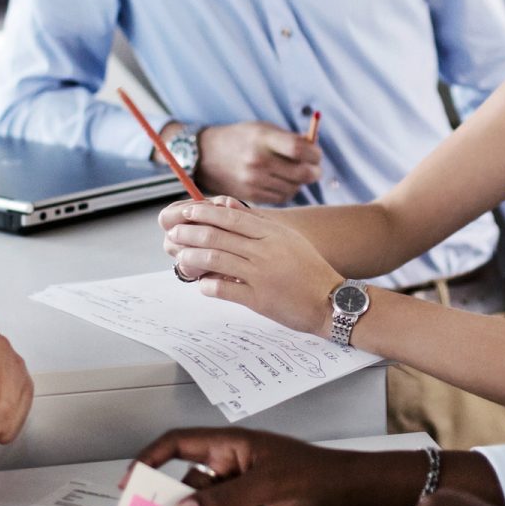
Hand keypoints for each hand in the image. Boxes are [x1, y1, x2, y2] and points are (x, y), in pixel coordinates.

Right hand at [128, 428, 420, 505]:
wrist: (348, 493)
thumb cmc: (314, 472)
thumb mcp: (266, 483)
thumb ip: (224, 497)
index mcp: (228, 445)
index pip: (178, 443)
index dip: (150, 458)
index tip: (131, 480)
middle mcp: (229, 466)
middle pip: (186, 483)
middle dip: (170, 501)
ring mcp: (238, 490)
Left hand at [163, 199, 342, 335]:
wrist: (330, 300)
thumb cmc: (309, 267)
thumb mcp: (287, 238)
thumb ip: (258, 222)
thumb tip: (227, 205)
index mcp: (271, 233)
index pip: (230, 218)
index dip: (204, 214)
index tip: (187, 213)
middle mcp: (264, 251)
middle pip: (217, 237)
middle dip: (190, 234)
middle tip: (174, 235)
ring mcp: (261, 275)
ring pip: (216, 260)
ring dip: (192, 258)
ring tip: (180, 258)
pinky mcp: (259, 299)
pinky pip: (225, 289)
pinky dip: (208, 285)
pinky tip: (201, 284)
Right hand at [196, 121, 320, 204]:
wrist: (206, 156)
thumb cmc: (241, 138)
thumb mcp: (262, 129)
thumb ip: (289, 139)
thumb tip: (315, 150)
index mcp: (261, 138)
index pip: (298, 149)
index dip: (314, 154)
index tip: (316, 154)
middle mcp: (257, 160)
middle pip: (300, 173)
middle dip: (314, 172)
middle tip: (315, 169)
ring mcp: (253, 180)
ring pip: (293, 188)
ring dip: (300, 182)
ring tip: (294, 174)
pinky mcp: (251, 195)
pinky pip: (281, 197)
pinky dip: (287, 191)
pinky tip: (281, 182)